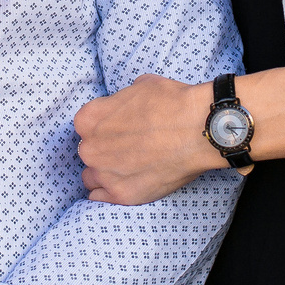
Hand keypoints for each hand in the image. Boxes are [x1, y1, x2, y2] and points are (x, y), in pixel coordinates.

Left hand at [74, 74, 224, 203]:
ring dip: (105, 172)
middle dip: (104, 150)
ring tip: (129, 167)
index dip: (104, 126)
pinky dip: (110, 192)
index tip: (119, 129)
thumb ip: (121, 101)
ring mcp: (105, 174)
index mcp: (89, 118)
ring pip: (92, 176)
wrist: (198, 129)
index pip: (86, 125)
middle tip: (129, 147)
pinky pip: (100, 198)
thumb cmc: (172, 103)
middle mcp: (91, 148)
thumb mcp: (140, 86)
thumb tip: (125, 106)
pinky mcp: (122, 195)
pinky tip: (126, 183)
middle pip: (89, 151)